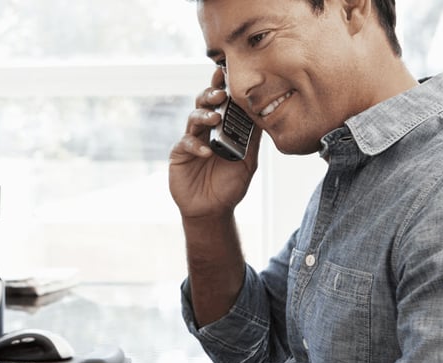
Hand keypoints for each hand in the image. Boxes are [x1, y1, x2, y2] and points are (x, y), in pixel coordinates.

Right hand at [169, 67, 261, 219]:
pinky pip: (186, 143)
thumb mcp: (247, 162)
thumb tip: (263, 115)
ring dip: (204, 115)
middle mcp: (206, 130)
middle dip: (211, 94)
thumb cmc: (230, 185)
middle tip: (221, 94)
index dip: (224, 87)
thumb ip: (252, 139)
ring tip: (214, 118)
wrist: (213, 210)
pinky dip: (197, 145)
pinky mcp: (179, 154)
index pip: (223, 102)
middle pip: (205, 103)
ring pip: (194, 117)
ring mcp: (191, 140)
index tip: (229, 73)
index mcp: (223, 127)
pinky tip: (207, 152)